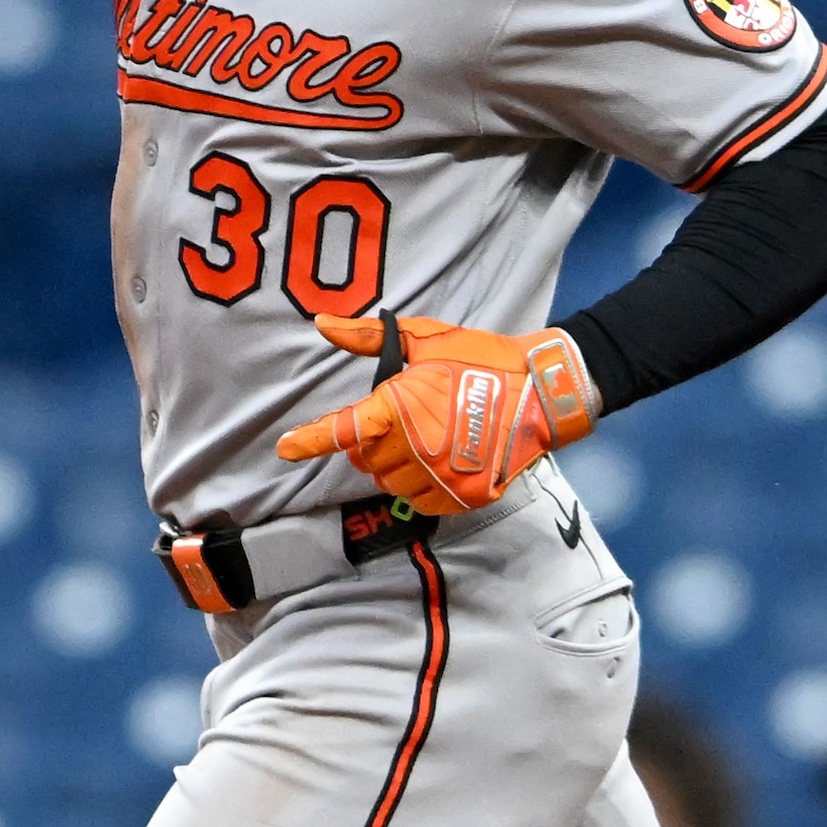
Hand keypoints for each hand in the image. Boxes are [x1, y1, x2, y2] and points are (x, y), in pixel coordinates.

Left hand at [271, 310, 596, 515]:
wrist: (540, 393)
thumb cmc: (481, 359)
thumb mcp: (424, 339)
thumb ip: (368, 338)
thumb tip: (323, 324)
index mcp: (400, 408)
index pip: (343, 430)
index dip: (310, 440)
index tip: (286, 449)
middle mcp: (415, 448)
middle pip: (366, 460)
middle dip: (371, 443)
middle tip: (398, 421)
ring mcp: (440, 477)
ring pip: (391, 483)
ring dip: (394, 466)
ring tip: (420, 440)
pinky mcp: (462, 497)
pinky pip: (420, 502)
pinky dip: (420, 486)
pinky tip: (437, 463)